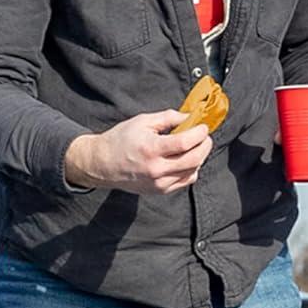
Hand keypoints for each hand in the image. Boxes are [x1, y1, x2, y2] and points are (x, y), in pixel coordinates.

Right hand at [65, 111, 212, 194]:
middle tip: (205, 137)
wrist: (103, 164)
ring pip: (193, 171)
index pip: (184, 143)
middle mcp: (156, 169)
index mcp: (151, 149)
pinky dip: (191, 169)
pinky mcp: (160, 190)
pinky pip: (185, 181)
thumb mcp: (142, 122)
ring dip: (200, 157)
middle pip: (194, 159)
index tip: (203, 127)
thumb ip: (168, 118)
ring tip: (195, 146)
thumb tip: (189, 117)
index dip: (199, 134)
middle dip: (205, 145)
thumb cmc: (121, 140)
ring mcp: (159, 183)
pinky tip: (186, 159)